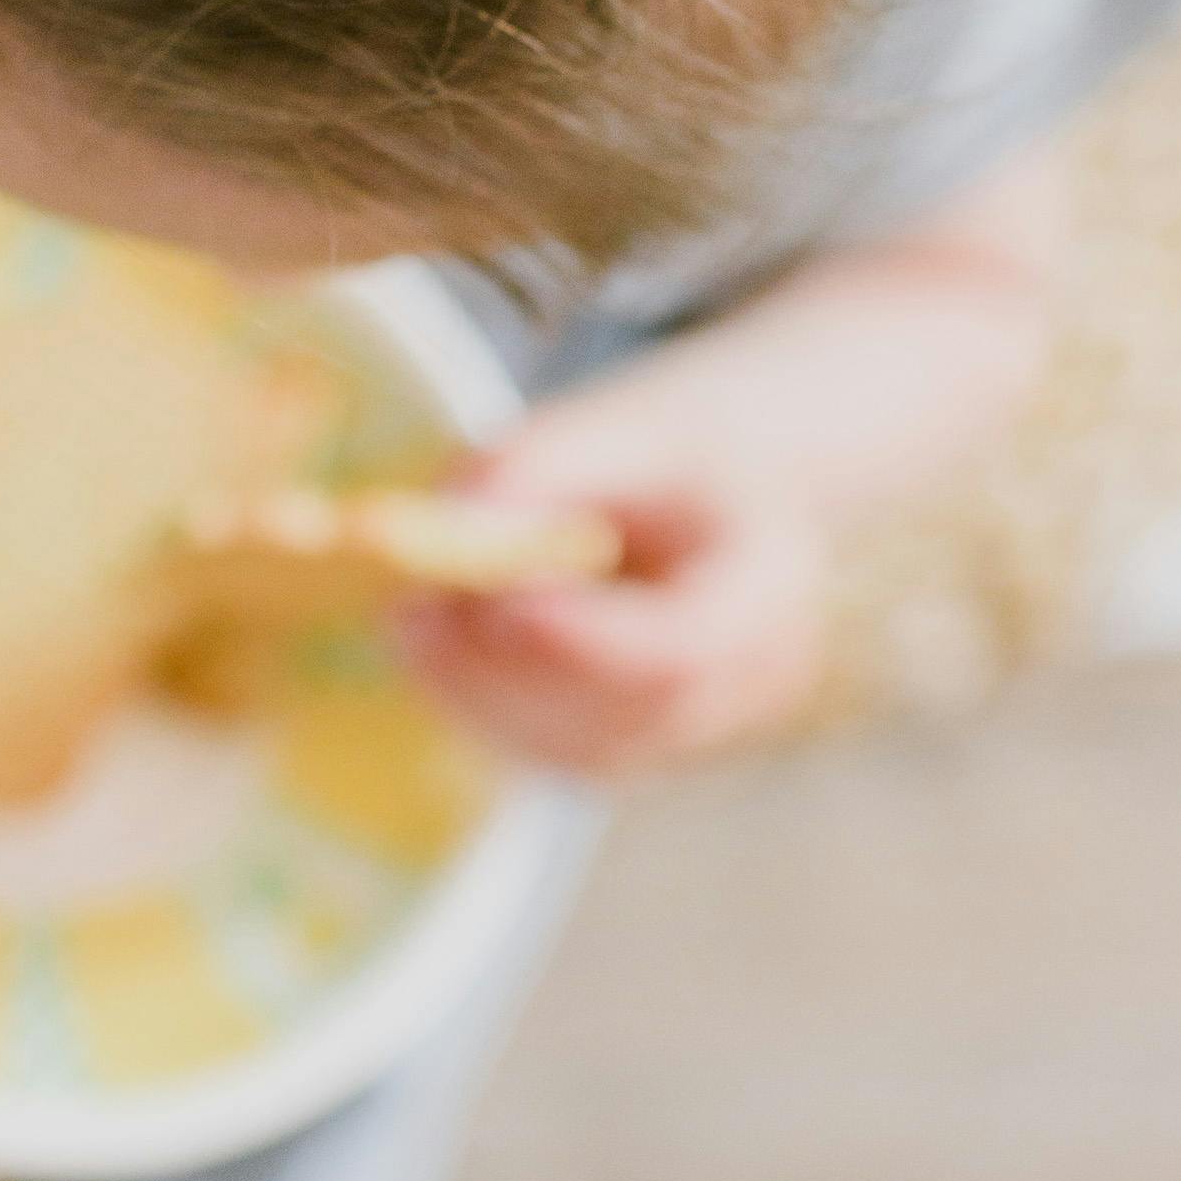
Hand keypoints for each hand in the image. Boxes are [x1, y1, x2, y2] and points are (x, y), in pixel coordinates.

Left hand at [400, 395, 829, 779]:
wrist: (729, 494)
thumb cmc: (670, 454)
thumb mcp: (608, 428)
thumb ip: (531, 470)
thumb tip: (446, 523)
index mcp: (768, 586)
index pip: (679, 653)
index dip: (577, 644)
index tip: (493, 605)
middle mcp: (750, 682)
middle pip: (617, 715)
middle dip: (500, 668)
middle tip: (412, 610)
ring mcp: (699, 730)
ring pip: (571, 749)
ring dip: (473, 690)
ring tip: (414, 615)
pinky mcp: (640, 752)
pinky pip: (552, 753)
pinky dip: (482, 705)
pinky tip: (438, 646)